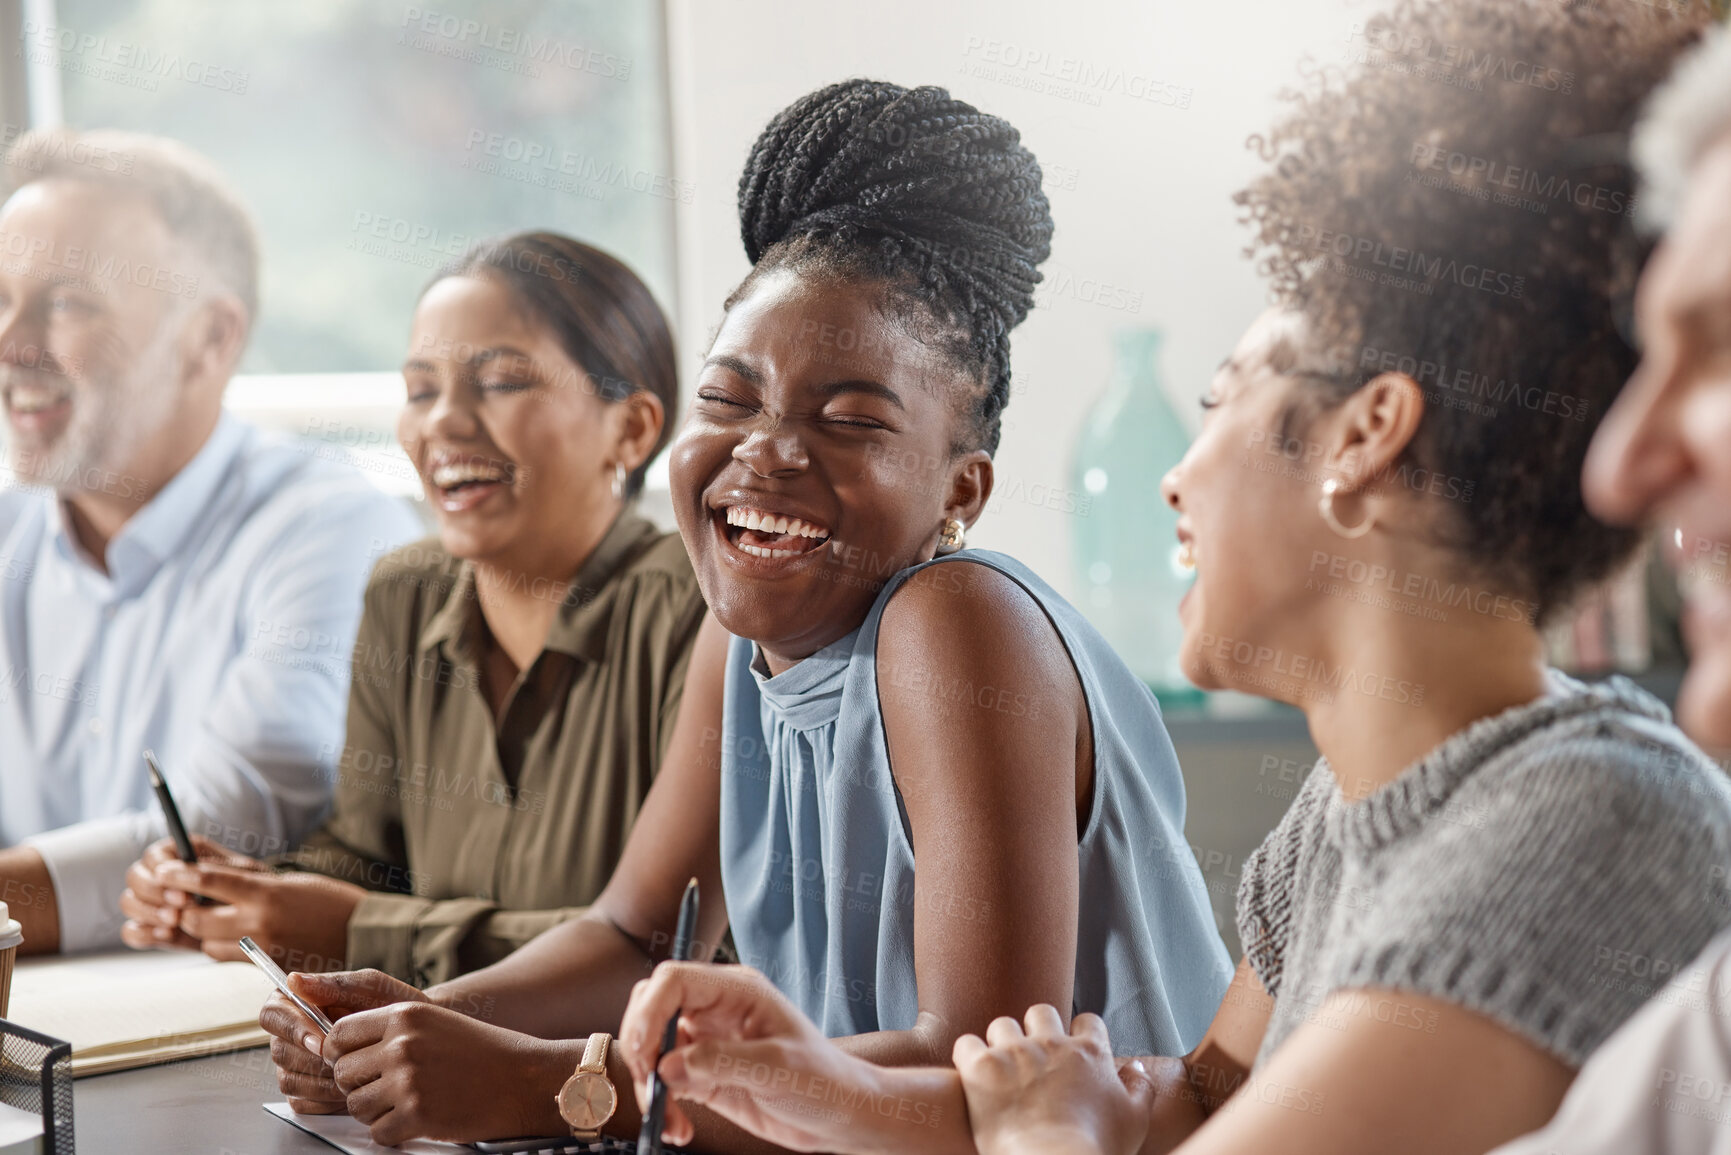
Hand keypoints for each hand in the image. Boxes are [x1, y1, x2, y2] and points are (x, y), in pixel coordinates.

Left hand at [124, 836, 362, 969]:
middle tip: (185, 900)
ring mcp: (260, 949)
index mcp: (266, 893)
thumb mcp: (286, 880)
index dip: (180, 875)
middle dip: (184, 911)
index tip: (165, 870)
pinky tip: (234, 936)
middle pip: (196, 919)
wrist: (361, 933)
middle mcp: (259, 923)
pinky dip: (220, 946)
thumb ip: (244, 880)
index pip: (209, 881)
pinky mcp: (263, 968)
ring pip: (205, 943)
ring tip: (216, 918)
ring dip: (202, 932)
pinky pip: (225, 957)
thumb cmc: (327, 899)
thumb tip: (203, 872)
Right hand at [261, 968, 426, 1116]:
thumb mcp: (371, 988)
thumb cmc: (393, 1006)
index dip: (292, 1029)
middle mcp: (291, 1035)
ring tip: (357, 1073)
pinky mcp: (305, 1093)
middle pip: (280, 1051)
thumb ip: (334, 985)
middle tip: (349, 1061)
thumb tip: (294, 980)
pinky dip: (327, 1100)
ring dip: (323, 1081)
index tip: (322, 1042)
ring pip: (289, 1080)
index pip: (273, 1014)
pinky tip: (352, 1089)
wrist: (417, 1037)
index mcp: (299, 1003)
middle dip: (314, 1060)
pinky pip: (302, 1103)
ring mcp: (296, 1065)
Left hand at [322, 996, 566, 1145]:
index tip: (353, 1066)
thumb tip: (340, 1049)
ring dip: (375, 1112)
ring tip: (407, 1105)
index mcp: (404, 1015)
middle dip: (358, 1087)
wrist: (524, 1079)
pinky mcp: (418, 1114)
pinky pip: (379, 1133)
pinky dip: (394, 1134)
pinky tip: (419, 1121)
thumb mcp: (435, 1023)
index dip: (339, 1055)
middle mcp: (402, 1045)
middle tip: (387, 1091)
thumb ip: (392, 1030)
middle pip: (342, 1074)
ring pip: (356, 1106)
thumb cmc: (482, 1052)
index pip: (339, 1036)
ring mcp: (408, 1080)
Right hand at [620, 962, 893, 1152]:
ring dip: (651, 1087)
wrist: (840, 1115)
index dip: (649, 1011)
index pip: (674, 981)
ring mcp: (707, 1042)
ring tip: (669, 1121)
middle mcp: (716, 1010)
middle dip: (641, 1048)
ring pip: (652, 1050)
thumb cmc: (822, 1080)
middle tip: (650, 1087)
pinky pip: (665, 1082)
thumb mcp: (777, 1068)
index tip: (645, 1053)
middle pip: (652, 1009)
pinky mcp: (703, 1075)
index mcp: (736, 991)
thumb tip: (667, 1066)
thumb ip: (721, 1062)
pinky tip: (678, 1127)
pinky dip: (662, 1106)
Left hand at [953, 1007, 1153, 1154]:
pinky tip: (973, 1075)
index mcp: (1089, 1053)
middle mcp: (1052, 1044)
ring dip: (1001, 1044)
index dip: (1079, 1035)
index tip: (1071, 1053)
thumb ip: (1140, 1088)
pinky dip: (968, 1057)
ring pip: (1002, 1025)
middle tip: (1032, 1059)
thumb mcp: (1134, 1121)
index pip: (1087, 1021)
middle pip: (1041, 1012)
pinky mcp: (982, 1068)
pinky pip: (967, 1044)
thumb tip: (1135, 1067)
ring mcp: (1014, 1053)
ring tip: (1000, 1070)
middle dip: (1036, 1030)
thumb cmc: (1096, 1149)